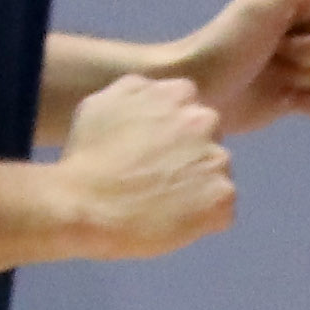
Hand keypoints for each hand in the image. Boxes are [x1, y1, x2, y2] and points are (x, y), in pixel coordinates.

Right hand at [57, 70, 233, 261]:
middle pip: (209, 137)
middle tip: (158, 174)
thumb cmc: (88, 155)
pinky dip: (203, 216)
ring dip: (197, 183)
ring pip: (216, 172)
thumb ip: (136, 90)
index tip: (152, 146)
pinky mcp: (222, 198)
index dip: (171, 129)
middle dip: (190, 153)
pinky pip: (221, 208)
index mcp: (178, 94)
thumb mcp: (102, 102)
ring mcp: (217, 160)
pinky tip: (173, 219)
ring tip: (163, 200)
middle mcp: (204, 121)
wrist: (86, 205)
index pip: (190, 107)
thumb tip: (154, 92)